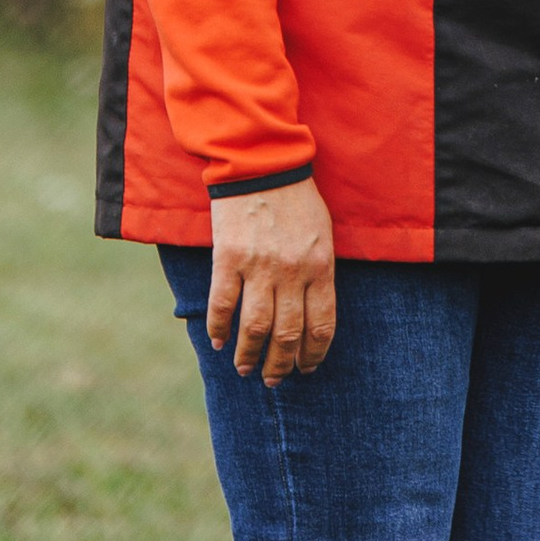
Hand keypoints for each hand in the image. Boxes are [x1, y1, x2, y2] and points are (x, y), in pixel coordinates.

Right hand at [207, 179, 336, 382]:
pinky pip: (223, 303)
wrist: (261, 162)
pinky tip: (217, 341)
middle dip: (281, 364)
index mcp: (321, 266)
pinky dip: (219, 327)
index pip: (322, 325)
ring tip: (245, 369)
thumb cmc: (296, 198)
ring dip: (250, 355)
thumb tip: (311, 312)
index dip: (313, 354)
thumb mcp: (322, 233)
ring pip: (256, 327)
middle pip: (288, 334)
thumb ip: (319, 271)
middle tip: (274, 379)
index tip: (306, 368)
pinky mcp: (229, 257)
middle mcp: (293, 272)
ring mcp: (260, 266)